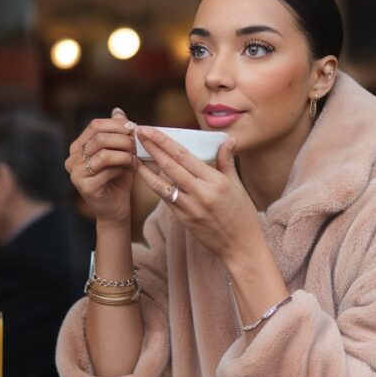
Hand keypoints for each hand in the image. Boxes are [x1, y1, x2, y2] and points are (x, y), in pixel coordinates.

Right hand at [67, 109, 136, 223]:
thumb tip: (118, 110)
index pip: (95, 126)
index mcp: (78, 147)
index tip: (133, 127)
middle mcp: (72, 158)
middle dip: (123, 139)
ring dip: (124, 152)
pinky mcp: (84, 186)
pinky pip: (106, 169)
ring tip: (136, 156)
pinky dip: (122, 167)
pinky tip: (132, 169)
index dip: (115, 124)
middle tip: (138, 143)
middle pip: (99, 138)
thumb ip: (117, 133)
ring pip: (103, 153)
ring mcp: (75, 172)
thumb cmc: (118, 179)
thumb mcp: (119, 152)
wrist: (116, 209)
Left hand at [134, 125, 262, 263]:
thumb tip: (228, 139)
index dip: (164, 141)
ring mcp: (191, 208)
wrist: (240, 247)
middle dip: (151, 148)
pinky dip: (156, 186)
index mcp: (215, 181)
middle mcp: (201, 193)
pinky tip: (146, 176)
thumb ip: (226, 161)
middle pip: (170, 166)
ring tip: (133, 156)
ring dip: (146, 169)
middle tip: (137, 134)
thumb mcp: (237, 186)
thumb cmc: (242, 214)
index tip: (150, 130)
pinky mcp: (184, 220)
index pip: (184, 156)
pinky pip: (166, 199)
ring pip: (162, 184)